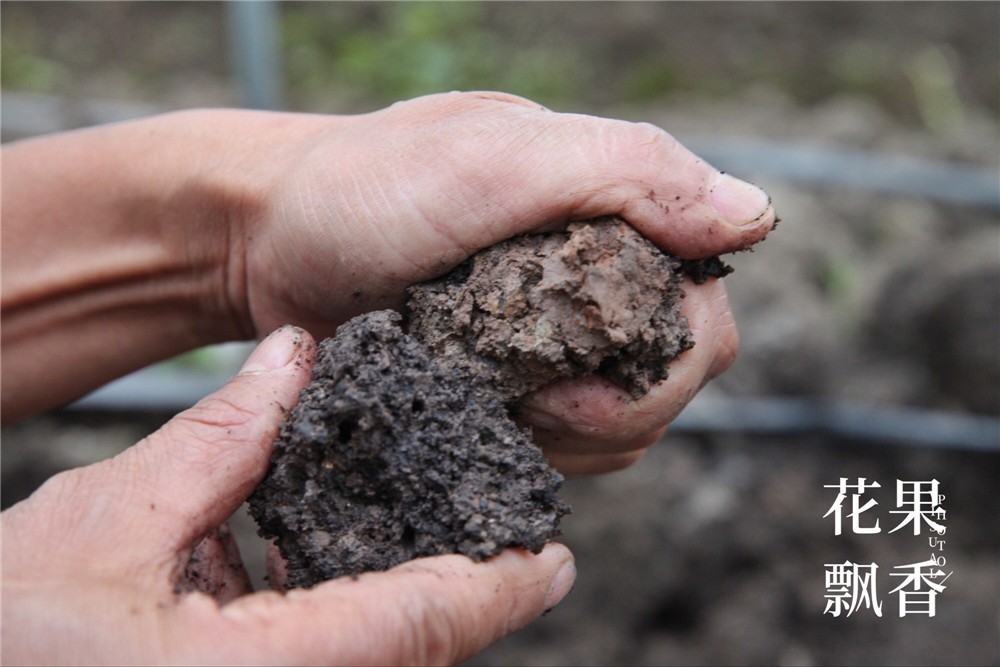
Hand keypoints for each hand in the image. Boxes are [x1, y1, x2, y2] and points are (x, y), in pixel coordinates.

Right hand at [1, 327, 575, 665]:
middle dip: (444, 588)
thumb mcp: (103, 522)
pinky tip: (287, 560)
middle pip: (402, 646)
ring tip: (382, 522)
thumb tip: (291, 359)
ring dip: (376, 596)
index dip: (500, 589)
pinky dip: (313, 612)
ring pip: (357, 655)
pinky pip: (304, 661)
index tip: (554, 562)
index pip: (420, 624)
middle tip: (478, 525)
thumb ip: (216, 441)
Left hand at [236, 92, 773, 473]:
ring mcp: (551, 335)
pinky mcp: (508, 382)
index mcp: (612, 213)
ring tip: (493, 397)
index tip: (577, 378)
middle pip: (676, 375)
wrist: (258, 242)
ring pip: (627, 422)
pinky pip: (566, 443)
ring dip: (572, 433)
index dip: (669, 360)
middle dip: (616, 409)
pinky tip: (484, 416)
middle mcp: (594, 276)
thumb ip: (629, 173)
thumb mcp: (496, 157)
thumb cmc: (366, 188)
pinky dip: (537, 447)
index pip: (705, 306)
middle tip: (532, 400)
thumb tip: (756, 217)